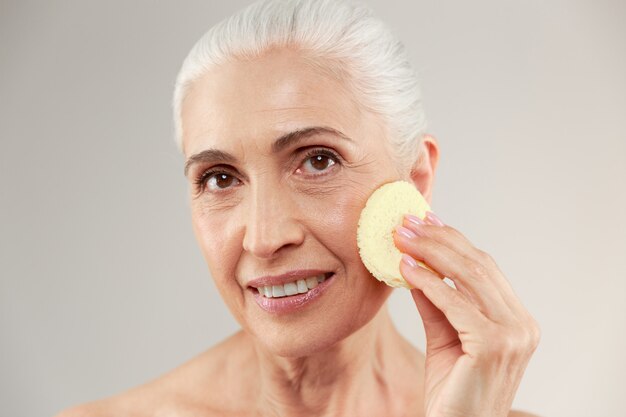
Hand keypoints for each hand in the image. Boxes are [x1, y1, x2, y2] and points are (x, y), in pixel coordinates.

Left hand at [393, 211, 540, 416]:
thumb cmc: (452, 391)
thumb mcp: (444, 337)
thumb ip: (435, 302)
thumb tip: (416, 265)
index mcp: (517, 320)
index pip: (484, 268)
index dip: (454, 241)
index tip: (427, 221)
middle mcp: (523, 325)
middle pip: (478, 266)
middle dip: (439, 240)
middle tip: (406, 223)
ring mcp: (514, 335)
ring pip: (469, 277)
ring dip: (431, 252)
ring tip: (401, 238)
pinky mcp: (494, 345)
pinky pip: (455, 303)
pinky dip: (429, 282)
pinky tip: (406, 268)